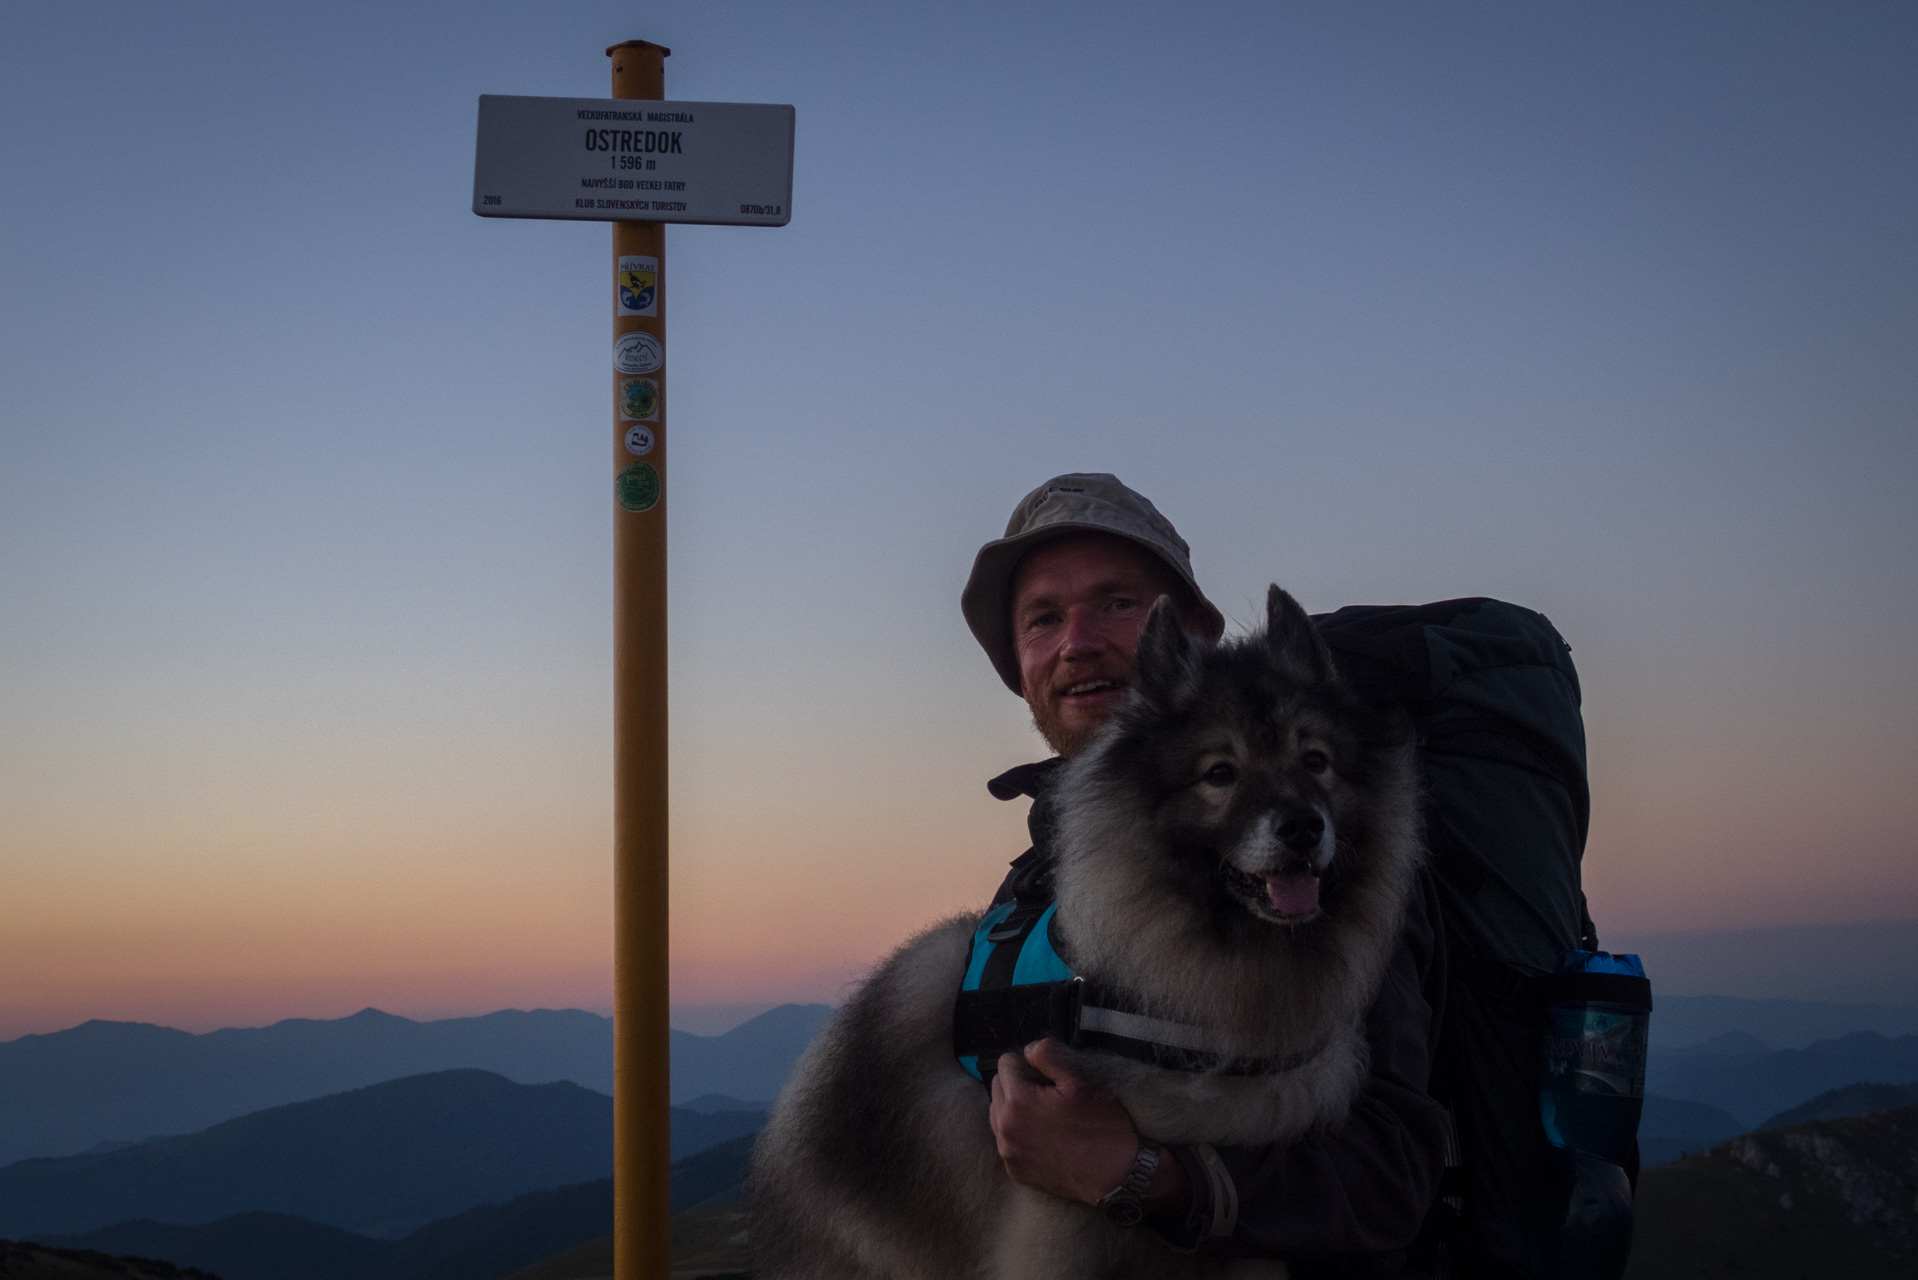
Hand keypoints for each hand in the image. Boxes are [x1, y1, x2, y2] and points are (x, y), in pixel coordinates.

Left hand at [987, 1039, 1189, 1213]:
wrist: (1115, 1174)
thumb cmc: (1100, 1125)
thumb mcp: (1079, 1080)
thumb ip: (1048, 1055)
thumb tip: (1028, 1050)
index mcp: (1017, 1102)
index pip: (1005, 1064)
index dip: (1027, 1063)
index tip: (1046, 1075)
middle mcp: (1005, 1129)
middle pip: (997, 1088)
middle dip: (1016, 1084)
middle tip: (1046, 1093)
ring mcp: (1008, 1154)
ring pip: (998, 1115)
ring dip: (1013, 1109)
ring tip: (1043, 1114)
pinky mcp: (1015, 1171)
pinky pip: (1006, 1142)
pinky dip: (1018, 1135)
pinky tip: (1043, 1137)